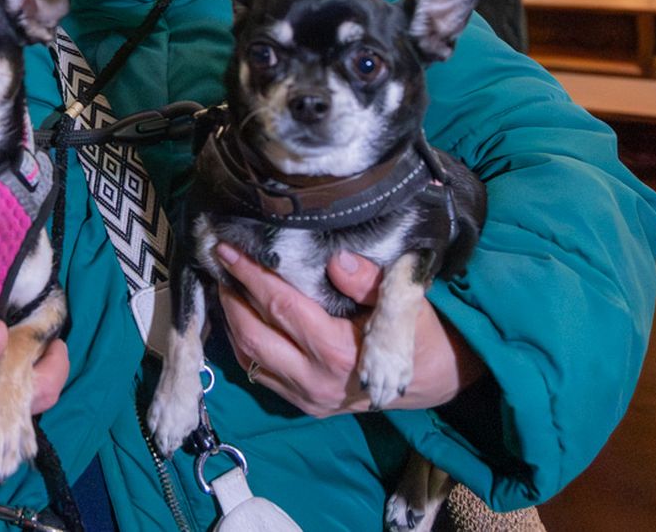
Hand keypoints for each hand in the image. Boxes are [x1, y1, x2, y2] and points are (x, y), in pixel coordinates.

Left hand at [214, 244, 483, 416]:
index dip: (250, 275)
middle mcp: (315, 380)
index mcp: (338, 351)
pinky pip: (260, 373)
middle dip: (231, 297)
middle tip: (220, 264)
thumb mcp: (403, 301)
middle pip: (253, 335)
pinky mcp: (305, 406)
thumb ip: (367, 281)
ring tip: (225, 285)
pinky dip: (243, 344)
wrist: (435, 381)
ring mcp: (307, 397)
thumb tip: (334, 260)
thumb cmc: (419, 333)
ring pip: (250, 358)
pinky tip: (241, 317)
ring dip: (231, 321)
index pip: (280, 306)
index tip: (227, 249)